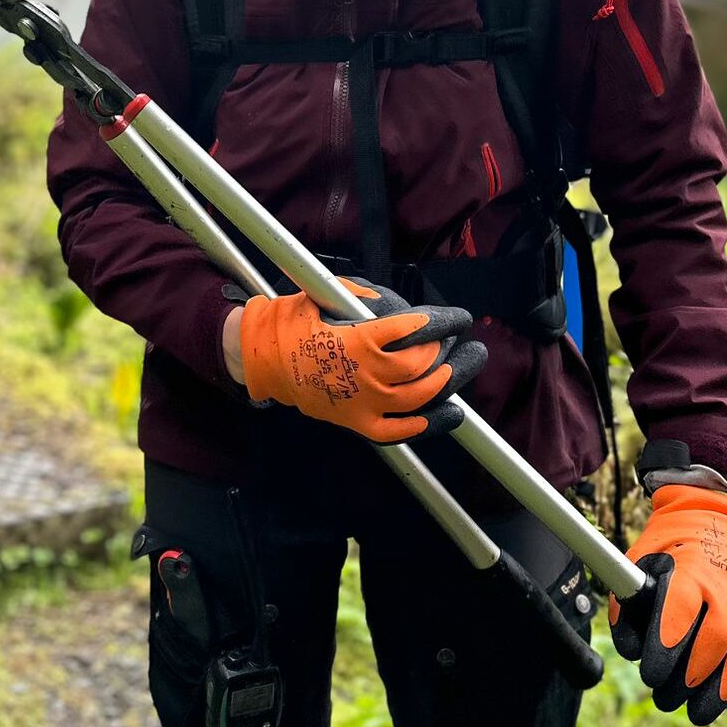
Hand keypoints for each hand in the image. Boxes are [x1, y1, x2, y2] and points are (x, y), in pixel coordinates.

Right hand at [238, 277, 484, 443]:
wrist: (262, 362)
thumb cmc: (289, 325)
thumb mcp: (320, 297)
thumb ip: (357, 295)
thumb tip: (387, 299)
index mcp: (357, 342)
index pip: (412, 331)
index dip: (441, 323)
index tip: (458, 318)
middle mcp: (365, 376)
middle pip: (421, 366)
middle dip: (449, 352)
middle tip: (465, 341)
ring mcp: (363, 404)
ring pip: (418, 398)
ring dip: (447, 382)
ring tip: (463, 367)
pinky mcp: (358, 424)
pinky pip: (400, 431)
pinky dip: (428, 424)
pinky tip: (449, 413)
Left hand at [609, 485, 726, 724]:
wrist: (711, 516)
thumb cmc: (670, 545)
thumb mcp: (639, 558)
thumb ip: (630, 601)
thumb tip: (629, 648)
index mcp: (690, 567)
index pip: (680, 610)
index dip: (667, 646)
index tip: (652, 674)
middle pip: (717, 638)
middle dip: (694, 676)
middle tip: (671, 699)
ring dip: (725, 687)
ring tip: (702, 710)